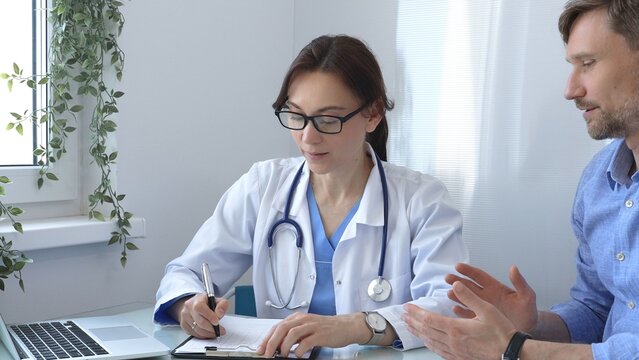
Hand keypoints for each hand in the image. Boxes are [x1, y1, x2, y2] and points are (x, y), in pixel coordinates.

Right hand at [172, 293, 229, 338]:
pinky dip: (203, 336)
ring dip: (209, 333)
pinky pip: (194, 334)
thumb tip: (219, 313)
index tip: (217, 322)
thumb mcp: (217, 300)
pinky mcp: (183, 325)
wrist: (194, 304)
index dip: (209, 316)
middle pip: (200, 322)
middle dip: (212, 328)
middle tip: (221, 331)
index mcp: (197, 299)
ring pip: (197, 330)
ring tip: (217, 332)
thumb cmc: (207, 303)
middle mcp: (188, 307)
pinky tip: (209, 333)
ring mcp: (184, 317)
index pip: (200, 308)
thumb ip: (222, 305)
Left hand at [256, 312, 370, 357]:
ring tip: (282, 355)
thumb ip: (292, 335)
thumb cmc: (325, 329)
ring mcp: (312, 326)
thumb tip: (277, 346)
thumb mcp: (306, 329)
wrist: (345, 326)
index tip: (260, 349)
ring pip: (292, 333)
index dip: (267, 338)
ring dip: (284, 346)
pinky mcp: (321, 334)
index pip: (277, 326)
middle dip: (271, 343)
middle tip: (266, 354)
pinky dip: (299, 349)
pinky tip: (298, 355)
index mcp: (297, 318)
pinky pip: (307, 341)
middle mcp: (303, 319)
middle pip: (282, 329)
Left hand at [402, 281, 516, 359]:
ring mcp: (455, 351)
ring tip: (409, 327)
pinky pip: (439, 351)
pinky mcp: (459, 358)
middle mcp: (452, 341)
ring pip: (430, 342)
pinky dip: (430, 344)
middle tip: (402, 316)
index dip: (416, 313)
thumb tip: (456, 283)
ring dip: (418, 333)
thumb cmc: (501, 333)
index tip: (407, 307)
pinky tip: (427, 342)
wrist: (511, 353)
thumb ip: (469, 296)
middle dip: (413, 322)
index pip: (429, 319)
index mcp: (456, 328)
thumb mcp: (487, 309)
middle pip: (426, 331)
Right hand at [446, 263, 537, 332]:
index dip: (468, 271)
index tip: (458, 266)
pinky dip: (461, 312)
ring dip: (456, 295)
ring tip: (448, 293)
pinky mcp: (481, 320)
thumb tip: (513, 268)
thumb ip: (520, 283)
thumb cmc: (527, 312)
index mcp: (495, 287)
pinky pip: (468, 314)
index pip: (479, 276)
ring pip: (466, 299)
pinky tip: (455, 309)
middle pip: (468, 286)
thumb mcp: (527, 296)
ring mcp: (482, 308)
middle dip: (457, 281)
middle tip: (447, 278)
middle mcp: (485, 296)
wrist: (528, 329)